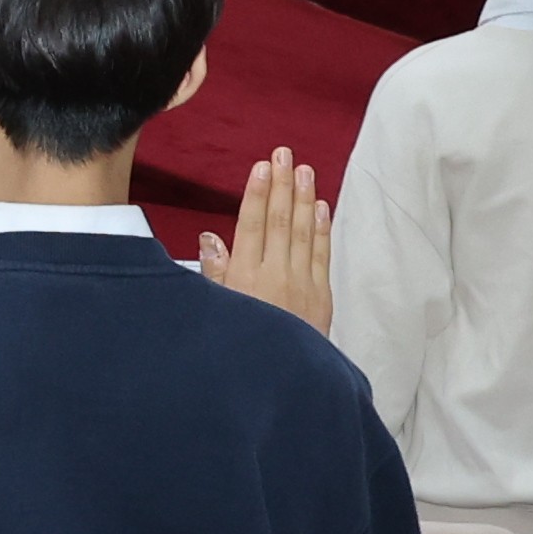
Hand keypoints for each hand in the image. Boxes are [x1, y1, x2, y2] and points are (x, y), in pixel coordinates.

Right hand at [195, 149, 331, 326]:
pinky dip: (322, 229)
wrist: (280, 378)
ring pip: (302, 233)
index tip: (262, 168)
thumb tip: (210, 236)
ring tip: (305, 171)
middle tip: (285, 155)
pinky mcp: (321, 296)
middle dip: (282, 185)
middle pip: (279, 222)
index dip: (257, 194)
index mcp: (245, 277)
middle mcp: (274, 276)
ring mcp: (301, 284)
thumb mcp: (218, 309)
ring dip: (304, 199)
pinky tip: (321, 207)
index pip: (252, 226)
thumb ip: (215, 272)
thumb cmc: (241, 342)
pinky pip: (322, 255)